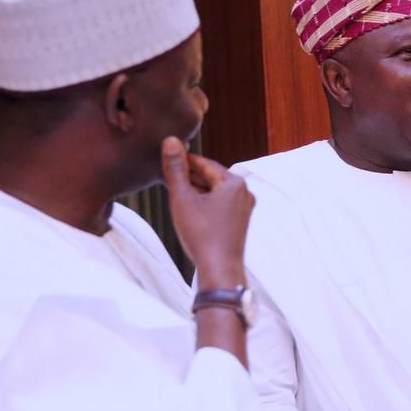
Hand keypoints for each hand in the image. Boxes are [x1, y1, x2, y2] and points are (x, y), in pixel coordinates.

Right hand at [160, 136, 254, 288]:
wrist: (220, 270)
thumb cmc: (201, 234)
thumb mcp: (182, 198)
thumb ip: (175, 169)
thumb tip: (171, 141)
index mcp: (234, 182)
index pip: (204, 163)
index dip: (183, 160)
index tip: (165, 156)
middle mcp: (244, 192)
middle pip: (210, 177)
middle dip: (188, 176)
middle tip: (166, 173)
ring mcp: (244, 208)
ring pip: (214, 191)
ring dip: (195, 190)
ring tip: (174, 191)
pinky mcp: (239, 221)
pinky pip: (219, 204)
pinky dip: (204, 203)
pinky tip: (188, 208)